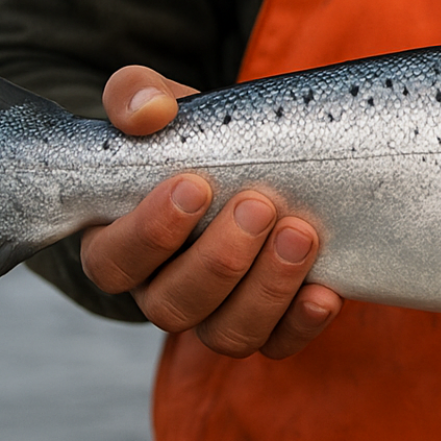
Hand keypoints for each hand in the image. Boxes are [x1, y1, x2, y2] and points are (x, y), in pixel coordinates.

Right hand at [79, 65, 341, 357]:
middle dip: (220, 258)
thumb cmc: (189, 139)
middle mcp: (161, 291)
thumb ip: (137, 97)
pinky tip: (326, 292)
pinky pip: (278, 344)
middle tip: (259, 205)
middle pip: (173, 304)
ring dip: (265, 289)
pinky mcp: (266, 325)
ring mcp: (214, 314)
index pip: (114, 261)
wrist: (249, 160)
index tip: (195, 184)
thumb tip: (148, 112)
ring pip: (226, 332)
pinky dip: (302, 323)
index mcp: (118, 245)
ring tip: (299, 234)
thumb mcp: (159, 107)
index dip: (150, 232)